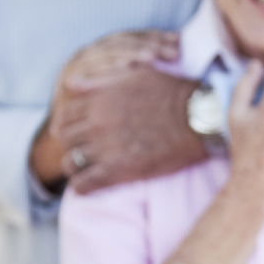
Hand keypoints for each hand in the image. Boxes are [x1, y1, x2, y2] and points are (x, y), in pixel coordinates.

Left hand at [29, 30, 205, 194]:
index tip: (74, 134)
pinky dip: (82, 187)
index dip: (67, 126)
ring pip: (71, 163)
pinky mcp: (119, 171)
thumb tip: (71, 82)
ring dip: (76, 167)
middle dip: (72, 146)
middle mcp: (97, 124)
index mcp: (99, 100)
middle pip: (66, 141)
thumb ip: (99, 81)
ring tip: (87, 170)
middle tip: (83, 153)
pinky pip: (85, 184)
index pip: (65, 117)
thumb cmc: (172, 93)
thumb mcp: (134, 76)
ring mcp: (106, 148)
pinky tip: (88, 186)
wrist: (198, 117)